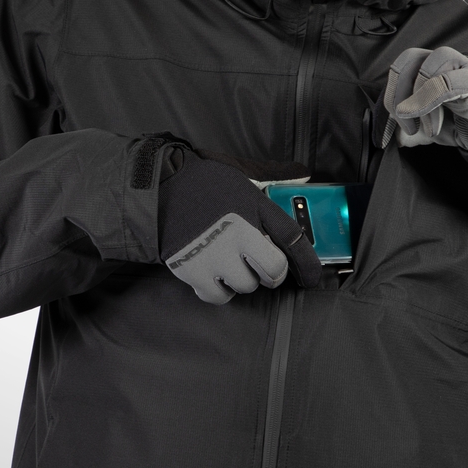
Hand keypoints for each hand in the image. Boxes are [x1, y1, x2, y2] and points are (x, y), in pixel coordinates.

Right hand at [157, 148, 321, 303]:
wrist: (155, 188)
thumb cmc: (200, 180)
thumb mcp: (240, 172)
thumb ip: (273, 174)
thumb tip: (303, 173)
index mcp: (254, 206)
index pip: (293, 239)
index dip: (308, 263)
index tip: (312, 278)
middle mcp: (239, 232)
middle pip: (273, 270)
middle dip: (271, 272)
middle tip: (259, 266)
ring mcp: (216, 254)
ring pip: (245, 285)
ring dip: (240, 278)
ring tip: (227, 261)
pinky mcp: (193, 270)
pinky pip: (218, 296)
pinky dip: (217, 290)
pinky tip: (212, 272)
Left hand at [378, 46, 467, 151]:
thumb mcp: (437, 128)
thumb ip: (415, 129)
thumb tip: (397, 138)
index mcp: (434, 69)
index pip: (401, 66)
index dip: (389, 93)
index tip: (389, 128)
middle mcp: (448, 62)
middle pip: (409, 59)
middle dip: (396, 94)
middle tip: (404, 125)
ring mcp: (465, 68)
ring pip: (428, 66)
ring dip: (417, 102)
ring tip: (425, 130)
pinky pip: (446, 82)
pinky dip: (428, 102)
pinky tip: (429, 127)